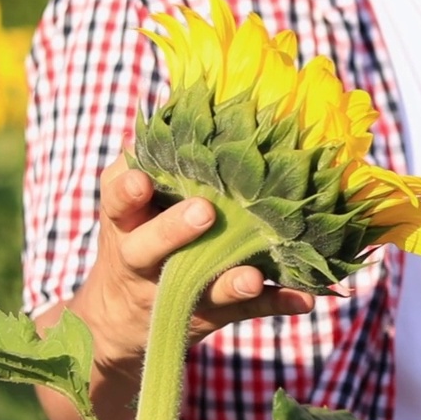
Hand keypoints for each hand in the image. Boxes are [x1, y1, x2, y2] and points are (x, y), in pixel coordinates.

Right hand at [72, 152, 316, 372]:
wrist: (119, 319)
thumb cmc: (136, 234)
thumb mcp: (129, 204)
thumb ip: (151, 163)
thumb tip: (186, 100)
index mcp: (125, 224)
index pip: (115, 203)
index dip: (125, 192)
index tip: (139, 179)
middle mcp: (145, 261)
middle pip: (150, 249)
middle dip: (174, 232)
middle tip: (204, 212)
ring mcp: (178, 291)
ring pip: (203, 288)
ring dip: (230, 282)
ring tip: (252, 275)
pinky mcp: (212, 313)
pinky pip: (246, 310)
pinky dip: (276, 302)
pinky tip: (304, 298)